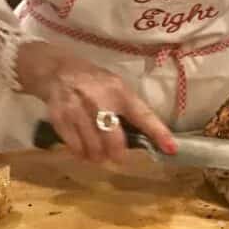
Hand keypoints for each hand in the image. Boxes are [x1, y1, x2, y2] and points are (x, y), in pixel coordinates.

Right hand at [16, 41, 176, 163]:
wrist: (56, 71)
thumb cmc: (93, 82)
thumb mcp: (114, 86)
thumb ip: (127, 109)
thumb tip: (143, 137)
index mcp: (120, 91)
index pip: (143, 114)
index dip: (158, 132)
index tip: (172, 148)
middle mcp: (100, 100)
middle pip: (114, 140)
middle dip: (118, 155)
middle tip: (118, 158)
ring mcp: (78, 110)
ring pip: (93, 149)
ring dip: (98, 157)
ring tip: (98, 153)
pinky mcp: (60, 119)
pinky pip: (75, 148)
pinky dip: (81, 153)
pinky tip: (83, 149)